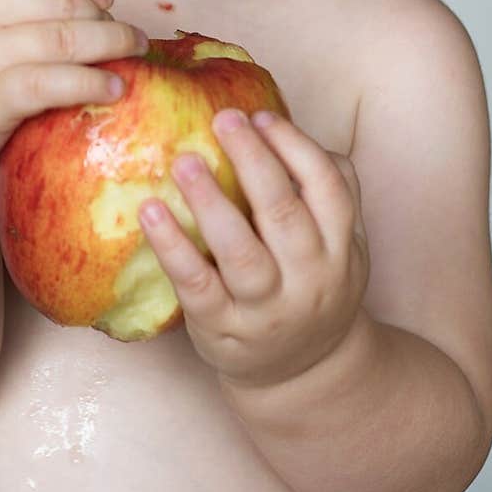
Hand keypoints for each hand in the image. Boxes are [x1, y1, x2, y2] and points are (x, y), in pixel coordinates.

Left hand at [137, 109, 368, 388]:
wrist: (305, 376)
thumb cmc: (311, 285)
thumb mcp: (340, 244)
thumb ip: (326, 189)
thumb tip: (283, 125)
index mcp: (341, 246)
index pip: (328, 185)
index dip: (295, 146)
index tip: (260, 116)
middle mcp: (310, 277)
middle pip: (283, 212)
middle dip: (254, 160)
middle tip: (223, 118)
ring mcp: (266, 309)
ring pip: (240, 251)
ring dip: (211, 202)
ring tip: (183, 161)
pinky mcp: (224, 331)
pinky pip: (196, 286)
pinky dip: (172, 247)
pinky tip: (150, 212)